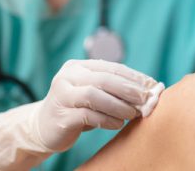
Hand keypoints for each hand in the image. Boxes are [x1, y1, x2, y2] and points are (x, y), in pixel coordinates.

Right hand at [34, 59, 155, 150]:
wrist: (42, 128)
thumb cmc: (75, 109)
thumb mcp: (92, 94)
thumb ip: (112, 89)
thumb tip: (147, 91)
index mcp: (77, 66)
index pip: (111, 67)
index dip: (134, 76)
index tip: (153, 86)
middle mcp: (67, 76)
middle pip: (104, 79)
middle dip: (129, 89)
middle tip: (146, 99)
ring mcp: (61, 95)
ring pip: (95, 95)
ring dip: (119, 105)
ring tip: (133, 114)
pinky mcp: (61, 116)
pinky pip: (88, 115)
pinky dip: (107, 119)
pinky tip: (118, 124)